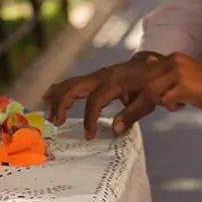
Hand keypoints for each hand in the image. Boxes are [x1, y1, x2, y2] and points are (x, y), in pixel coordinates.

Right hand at [42, 52, 160, 138]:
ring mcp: (96, 75)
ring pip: (70, 83)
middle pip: (74, 87)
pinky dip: (59, 88)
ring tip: (50, 115)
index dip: (89, 119)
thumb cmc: (151, 84)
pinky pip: (73, 81)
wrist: (153, 65)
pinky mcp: (95, 77)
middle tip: (57, 122)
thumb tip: (114, 131)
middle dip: (62, 104)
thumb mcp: (148, 100)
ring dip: (57, 98)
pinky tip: (48, 95)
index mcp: (114, 82)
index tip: (89, 136)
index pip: (95, 101)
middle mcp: (101, 76)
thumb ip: (131, 115)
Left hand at [124, 52, 201, 117]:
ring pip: (149, 92)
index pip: (141, 75)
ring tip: (135, 121)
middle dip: (126, 104)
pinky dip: (169, 106)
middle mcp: (171, 62)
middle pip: (140, 84)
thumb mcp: (182, 79)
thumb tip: (147, 70)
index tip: (120, 105)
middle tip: (114, 123)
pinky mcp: (184, 84)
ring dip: (140, 109)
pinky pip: (166, 99)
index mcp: (169, 60)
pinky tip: (181, 105)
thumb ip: (164, 77)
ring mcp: (177, 72)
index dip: (129, 92)